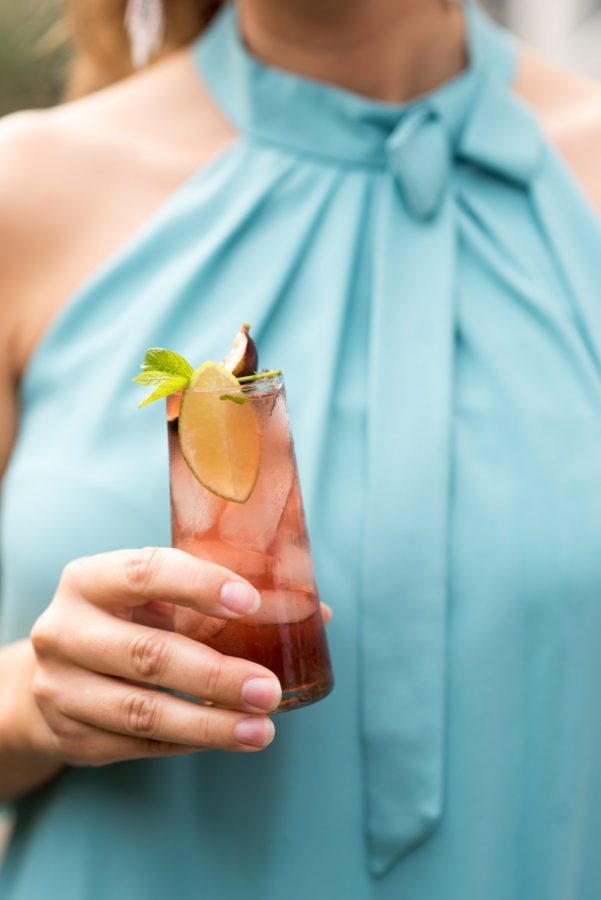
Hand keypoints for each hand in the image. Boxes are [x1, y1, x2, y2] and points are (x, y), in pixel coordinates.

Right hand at [26, 547, 284, 766]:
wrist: (56, 676)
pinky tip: (227, 737)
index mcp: (89, 579)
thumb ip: (223, 600)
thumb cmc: (128, 622)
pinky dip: (188, 742)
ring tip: (261, 729)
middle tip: (270, 689)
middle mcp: (64, 629)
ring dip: (209, 724)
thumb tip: (321, 614)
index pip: (145, 572)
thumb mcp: (157, 599)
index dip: (199, 585)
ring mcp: (60, 687)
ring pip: (142, 710)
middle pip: (147, 654)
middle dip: (216, 675)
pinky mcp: (68, 735)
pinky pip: (137, 744)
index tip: (250, 602)